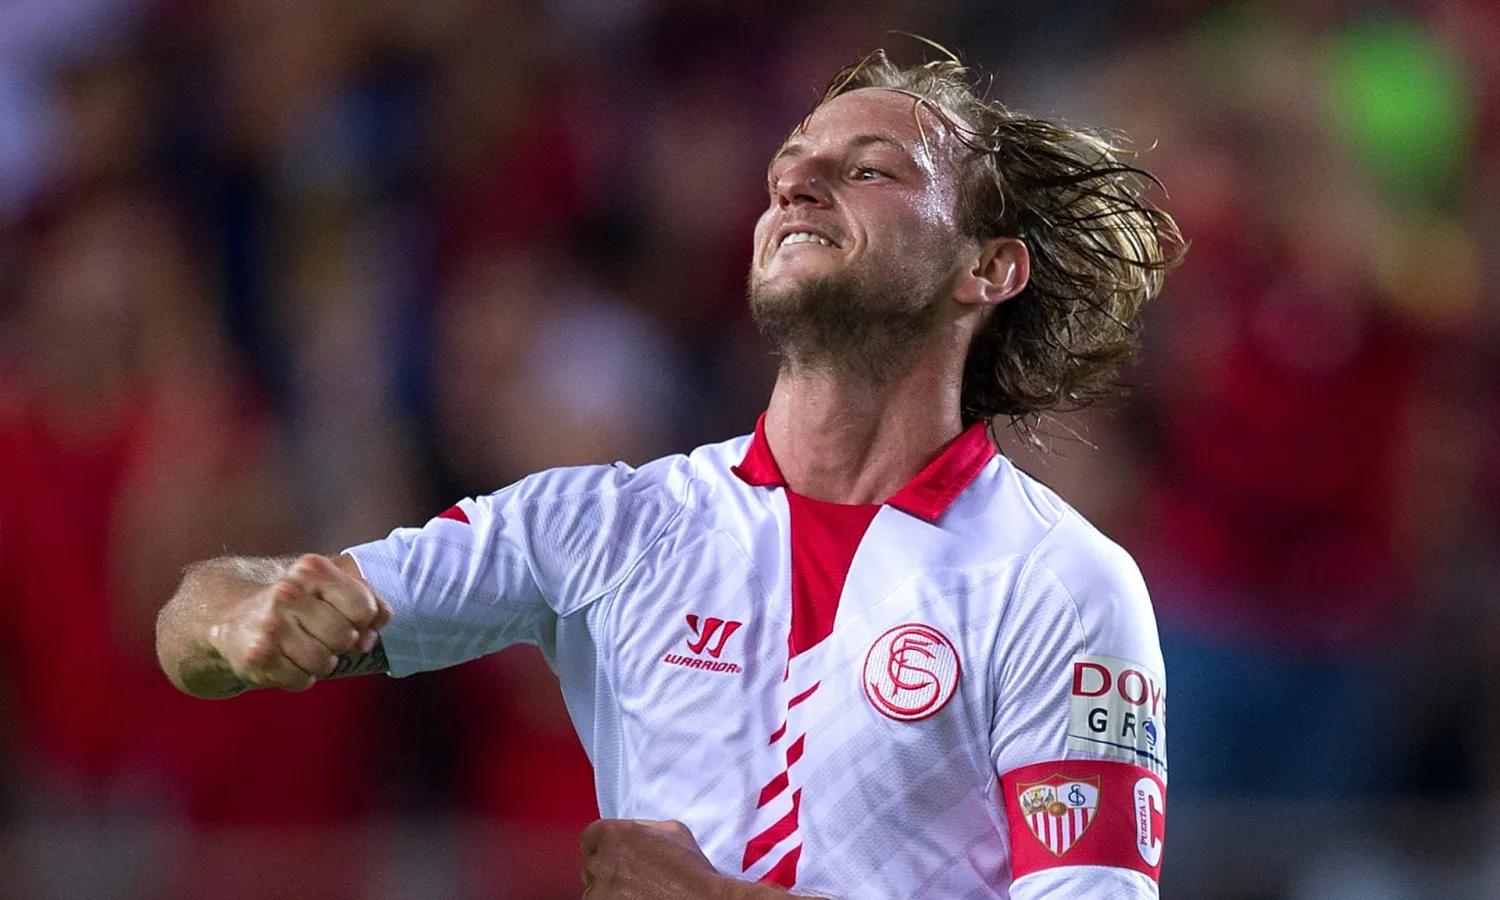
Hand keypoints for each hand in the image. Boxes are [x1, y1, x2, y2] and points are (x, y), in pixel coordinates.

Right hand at [208, 554, 390, 690]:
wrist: (232, 619)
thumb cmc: (296, 605)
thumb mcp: (328, 587)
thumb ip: (365, 597)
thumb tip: (382, 619)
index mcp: (310, 569)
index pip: (363, 607)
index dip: (365, 621)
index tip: (350, 619)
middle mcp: (287, 592)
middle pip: (346, 637)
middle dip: (340, 643)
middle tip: (319, 635)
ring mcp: (270, 625)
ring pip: (326, 663)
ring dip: (320, 663)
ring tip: (301, 647)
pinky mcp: (258, 656)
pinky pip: (303, 681)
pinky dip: (300, 677)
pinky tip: (285, 660)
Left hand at [580, 819, 746, 899]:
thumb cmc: (689, 869)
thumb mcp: (672, 830)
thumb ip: (644, 827)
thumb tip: (635, 831)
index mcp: (612, 834)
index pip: (590, 838)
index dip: (602, 848)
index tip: (613, 857)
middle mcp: (600, 860)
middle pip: (592, 865)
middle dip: (607, 871)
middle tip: (632, 879)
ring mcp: (599, 889)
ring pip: (594, 890)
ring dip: (609, 892)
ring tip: (637, 894)